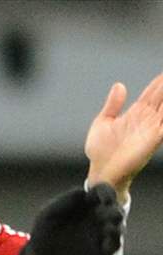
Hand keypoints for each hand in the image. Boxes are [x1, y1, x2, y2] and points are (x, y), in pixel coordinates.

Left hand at [16, 184, 123, 254]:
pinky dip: (115, 240)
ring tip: (109, 226)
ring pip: (118, 225)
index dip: (107, 192)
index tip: (105, 198)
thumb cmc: (42, 234)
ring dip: (118, 224)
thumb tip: (83, 192)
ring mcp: (101, 234)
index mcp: (85, 205)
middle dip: (115, 209)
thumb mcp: (48, 215)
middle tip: (112, 213)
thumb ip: (64, 201)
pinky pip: (115, 244)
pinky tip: (108, 239)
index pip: (102, 192)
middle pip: (114, 208)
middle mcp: (96, 218)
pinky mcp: (103, 251)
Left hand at [86, 72, 162, 200]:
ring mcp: (152, 128)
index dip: (160, 81)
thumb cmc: (101, 151)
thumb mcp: (103, 122)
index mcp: (136, 113)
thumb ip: (113, 104)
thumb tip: (119, 85)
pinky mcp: (155, 138)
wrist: (101, 171)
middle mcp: (147, 119)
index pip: (153, 92)